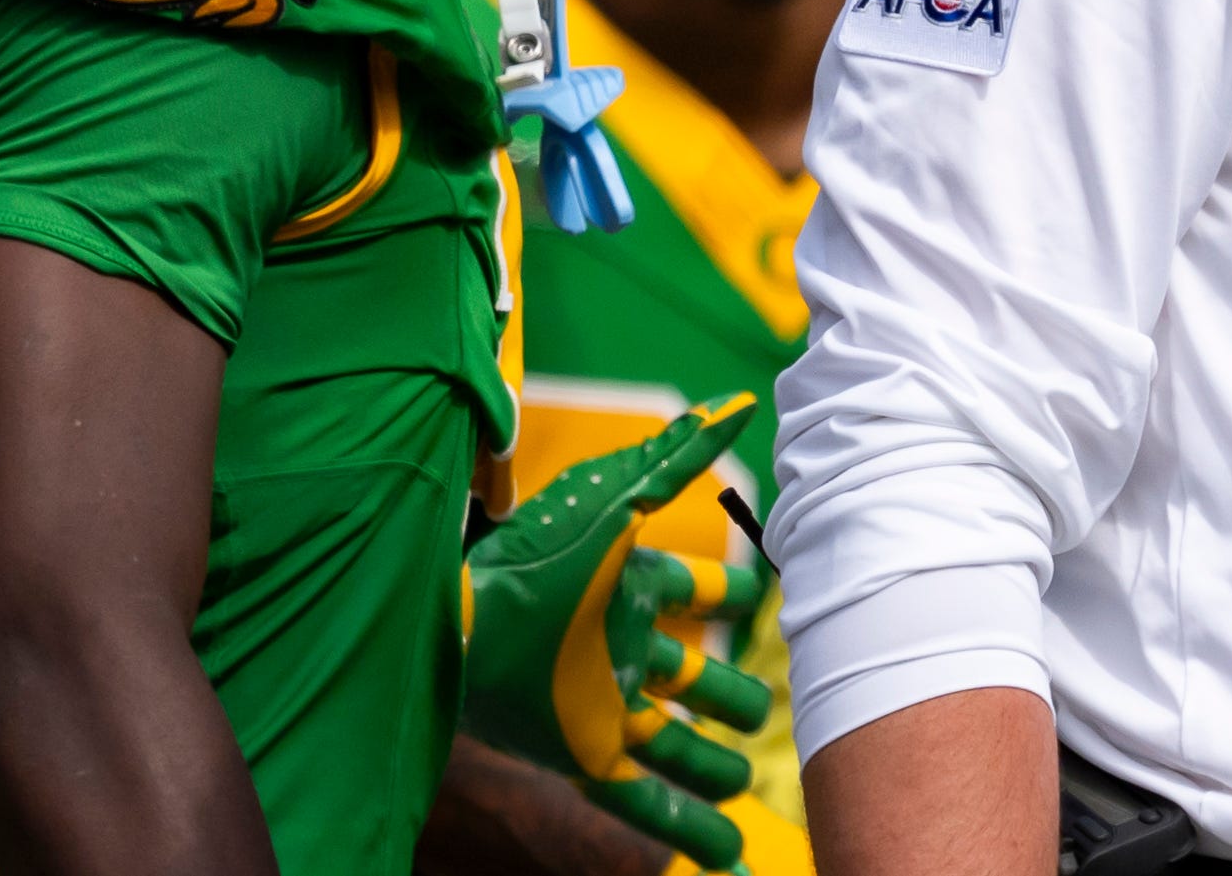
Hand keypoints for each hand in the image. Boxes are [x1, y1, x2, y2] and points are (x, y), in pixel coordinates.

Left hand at [465, 399, 775, 869]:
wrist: (465, 626)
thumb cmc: (534, 556)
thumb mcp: (617, 501)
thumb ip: (678, 457)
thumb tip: (739, 402)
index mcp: (631, 586)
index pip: (694, 591)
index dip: (730, 598)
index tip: (765, 604)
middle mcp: (623, 647)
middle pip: (694, 676)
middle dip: (731, 696)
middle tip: (765, 712)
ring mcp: (607, 705)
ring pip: (678, 743)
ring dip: (715, 766)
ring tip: (749, 780)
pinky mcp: (586, 754)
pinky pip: (647, 803)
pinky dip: (691, 833)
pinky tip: (730, 859)